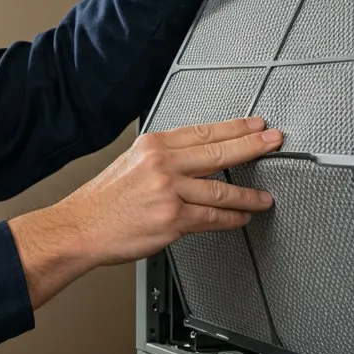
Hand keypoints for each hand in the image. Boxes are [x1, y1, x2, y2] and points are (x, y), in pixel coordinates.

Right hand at [7, 117, 283, 307]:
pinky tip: (241, 217)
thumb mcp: (130, 164)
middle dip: (253, 146)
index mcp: (153, 145)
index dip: (236, 128)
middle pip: (219, 151)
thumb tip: (194, 161)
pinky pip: (212, 217)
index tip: (256, 126)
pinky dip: (231, 218)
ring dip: (248, 194)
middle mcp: (162, 164)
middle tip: (274, 143)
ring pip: (221, 188)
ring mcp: (169, 191)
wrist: (79, 228)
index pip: (204, 131)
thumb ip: (162, 160)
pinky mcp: (172, 219)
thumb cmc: (103, 202)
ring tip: (264, 196)